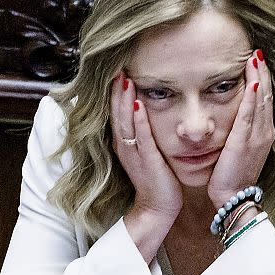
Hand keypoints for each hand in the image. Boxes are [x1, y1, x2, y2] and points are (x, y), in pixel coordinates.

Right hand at [110, 74, 182, 223]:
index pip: (117, 112)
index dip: (116, 91)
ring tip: (124, 77)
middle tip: (117, 65)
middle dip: (116, 89)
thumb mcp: (147, 152)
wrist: (157, 209)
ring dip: (123, 99)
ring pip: (125, 122)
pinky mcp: (147, 161)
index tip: (118, 69)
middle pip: (116, 112)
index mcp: (124, 143)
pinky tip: (137, 104)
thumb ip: (144, 133)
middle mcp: (125, 146)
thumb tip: (146, 112)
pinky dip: (138, 120)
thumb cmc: (156, 179)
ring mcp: (134, 153)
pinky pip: (141, 137)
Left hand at [207, 49, 274, 208]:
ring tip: (255, 58)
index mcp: (264, 132)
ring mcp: (257, 137)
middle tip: (257, 51)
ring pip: (261, 101)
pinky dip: (252, 98)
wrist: (234, 198)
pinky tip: (252, 83)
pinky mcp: (245, 142)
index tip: (257, 60)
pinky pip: (249, 115)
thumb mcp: (240, 149)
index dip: (263, 78)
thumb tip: (233, 116)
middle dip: (262, 72)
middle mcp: (265, 131)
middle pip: (266, 95)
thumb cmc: (233, 175)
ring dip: (258, 78)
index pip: (265, 98)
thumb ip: (240, 131)